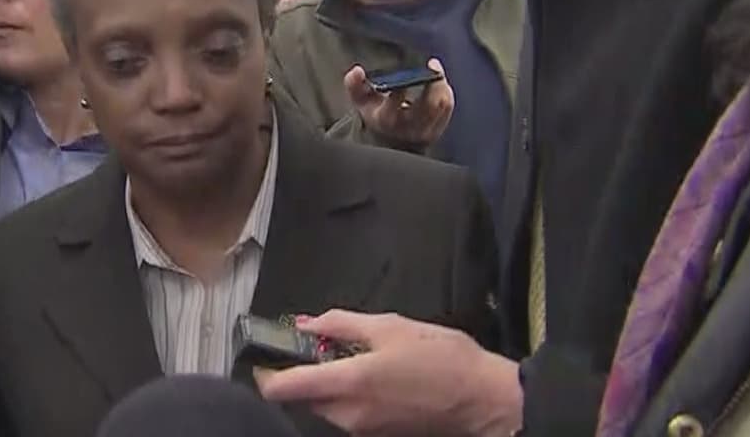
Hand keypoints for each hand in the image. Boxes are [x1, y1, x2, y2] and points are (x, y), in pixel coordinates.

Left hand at [256, 311, 521, 436]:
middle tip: (325, 343)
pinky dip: (348, 394)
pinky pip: (347, 414)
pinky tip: (375, 374)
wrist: (483, 399)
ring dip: (328, 383)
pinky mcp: (376, 436)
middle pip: (303, 397)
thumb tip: (307, 324)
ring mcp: (362, 430)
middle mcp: (348, 415)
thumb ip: (342, 323)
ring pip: (325, 406)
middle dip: (305, 372)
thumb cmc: (441, 358)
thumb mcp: (391, 326)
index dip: (266, 371)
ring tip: (358, 355)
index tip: (267, 353)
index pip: (282, 388)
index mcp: (348, 384)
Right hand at [344, 59, 452, 148]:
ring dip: (441, 86)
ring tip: (435, 71)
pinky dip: (446, 93)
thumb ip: (354, 84)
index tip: (406, 69)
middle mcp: (407, 127)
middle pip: (428, 105)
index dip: (403, 83)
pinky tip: (440, 83)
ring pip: (441, 106)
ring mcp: (424, 130)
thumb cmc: (375, 114)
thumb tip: (357, 71)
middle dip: (432, 82)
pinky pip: (447, 109)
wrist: (388, 141)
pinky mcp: (436, 130)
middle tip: (432, 65)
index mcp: (386, 118)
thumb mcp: (360, 101)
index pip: (396, 100)